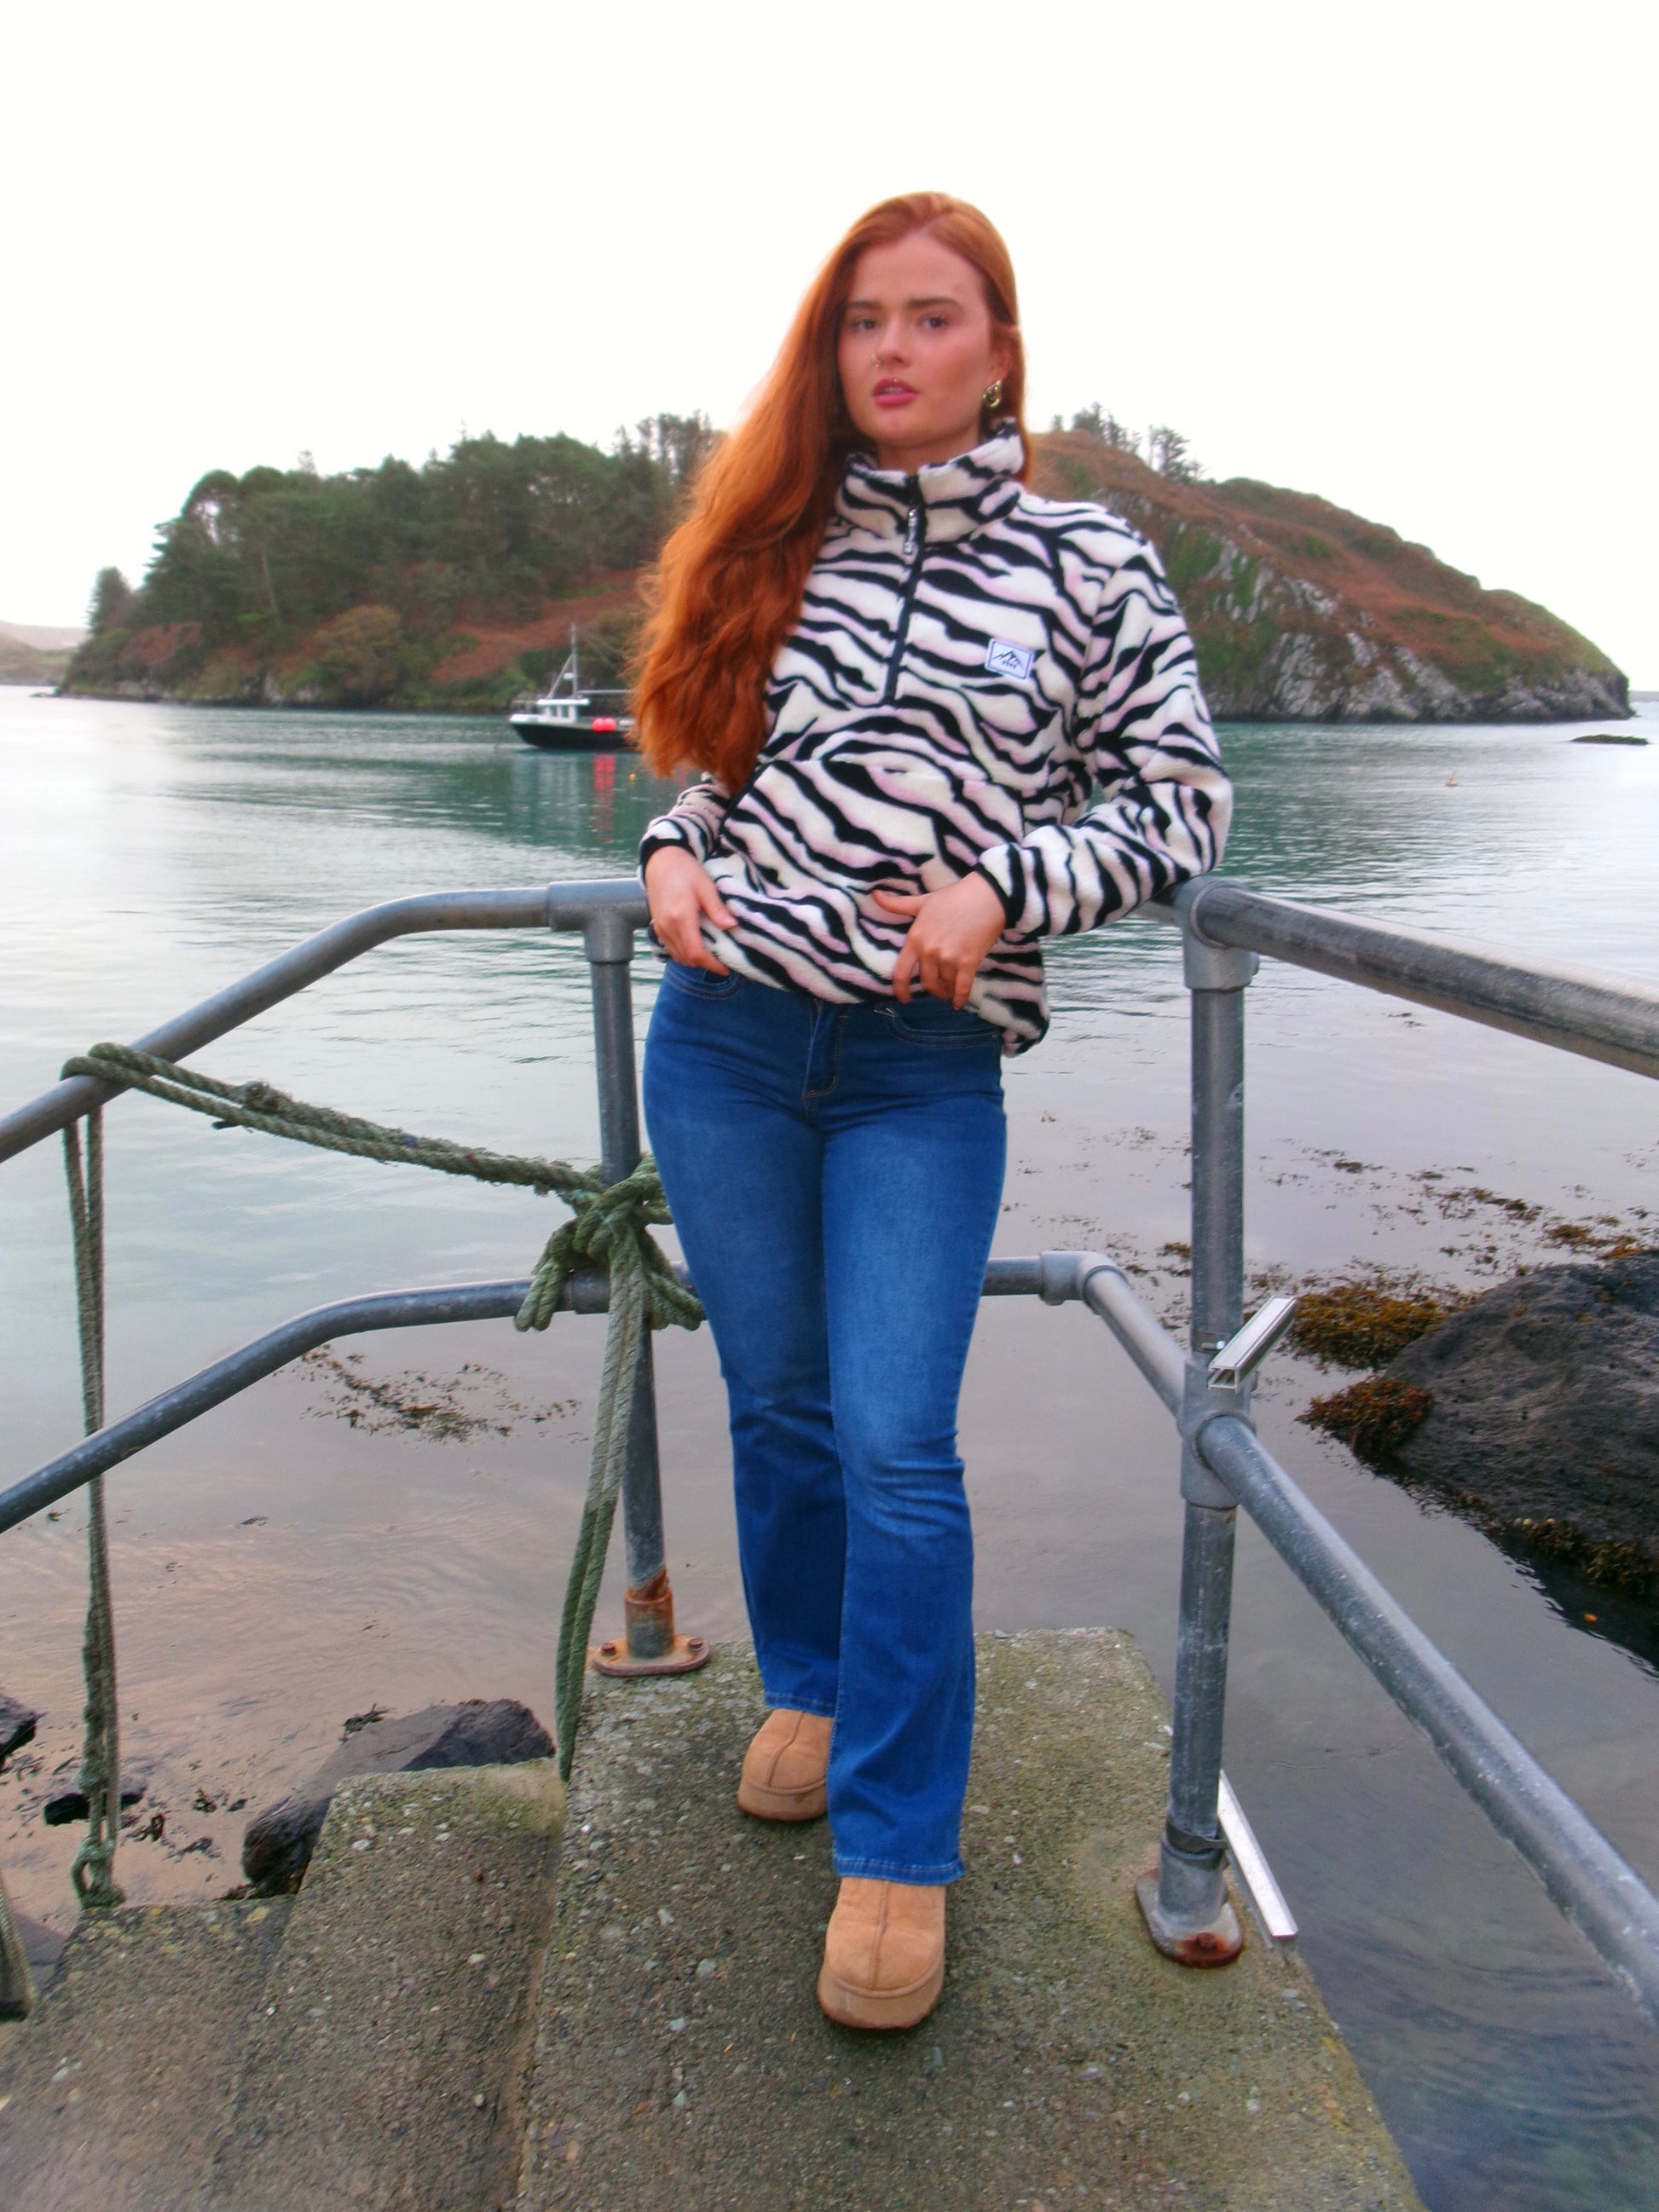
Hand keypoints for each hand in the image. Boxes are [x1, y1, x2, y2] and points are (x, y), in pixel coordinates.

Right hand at [644, 846, 736, 973]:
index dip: (711, 964)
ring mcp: (660, 927)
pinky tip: (695, 945)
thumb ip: (717, 909)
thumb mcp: (705, 887)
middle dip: (704, 964)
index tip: (726, 968)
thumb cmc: (685, 870)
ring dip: (693, 960)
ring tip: (711, 956)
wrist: (661, 860)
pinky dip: (683, 953)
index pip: (696, 952)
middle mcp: (667, 926)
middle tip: (722, 962)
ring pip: (677, 955)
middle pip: (686, 958)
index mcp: (681, 918)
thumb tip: (731, 926)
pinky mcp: (657, 925)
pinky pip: (670, 948)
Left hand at [872, 873, 1007, 1007]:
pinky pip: (962, 987)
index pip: (901, 973)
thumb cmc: (953, 897)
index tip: (904, 999)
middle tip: (937, 991)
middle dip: (932, 991)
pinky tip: (959, 1004)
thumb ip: (898, 904)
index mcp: (915, 939)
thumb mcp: (922, 901)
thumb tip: (874, 894)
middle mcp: (929, 952)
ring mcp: (949, 958)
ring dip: (947, 991)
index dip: (900, 990)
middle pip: (926, 983)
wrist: (986, 896)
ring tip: (950, 991)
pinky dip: (960, 998)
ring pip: (945, 985)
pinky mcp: (969, 962)